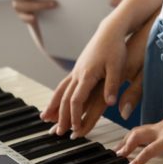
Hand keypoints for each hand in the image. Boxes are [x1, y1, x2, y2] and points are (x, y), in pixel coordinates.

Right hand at [41, 17, 128, 136]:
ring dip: (53, 106)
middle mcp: (78, 74)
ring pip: (60, 91)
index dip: (75, 115)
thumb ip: (112, 84)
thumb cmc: (115, 47)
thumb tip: (110, 102)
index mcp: (87, 75)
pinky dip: (57, 95)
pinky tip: (55, 102)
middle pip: (65, 99)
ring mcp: (76, 70)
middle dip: (61, 116)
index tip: (75, 128)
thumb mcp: (117, 66)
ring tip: (45, 119)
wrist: (109, 31)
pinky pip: (64, 84)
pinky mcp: (78, 68)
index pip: (76, 100)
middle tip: (58, 132)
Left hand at [115, 104, 162, 163]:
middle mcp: (161, 127)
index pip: (146, 130)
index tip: (128, 144)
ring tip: (117, 156)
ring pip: (137, 137)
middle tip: (116, 151)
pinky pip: (147, 150)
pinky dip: (137, 158)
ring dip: (125, 146)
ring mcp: (162, 132)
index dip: (135, 137)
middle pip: (137, 131)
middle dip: (124, 141)